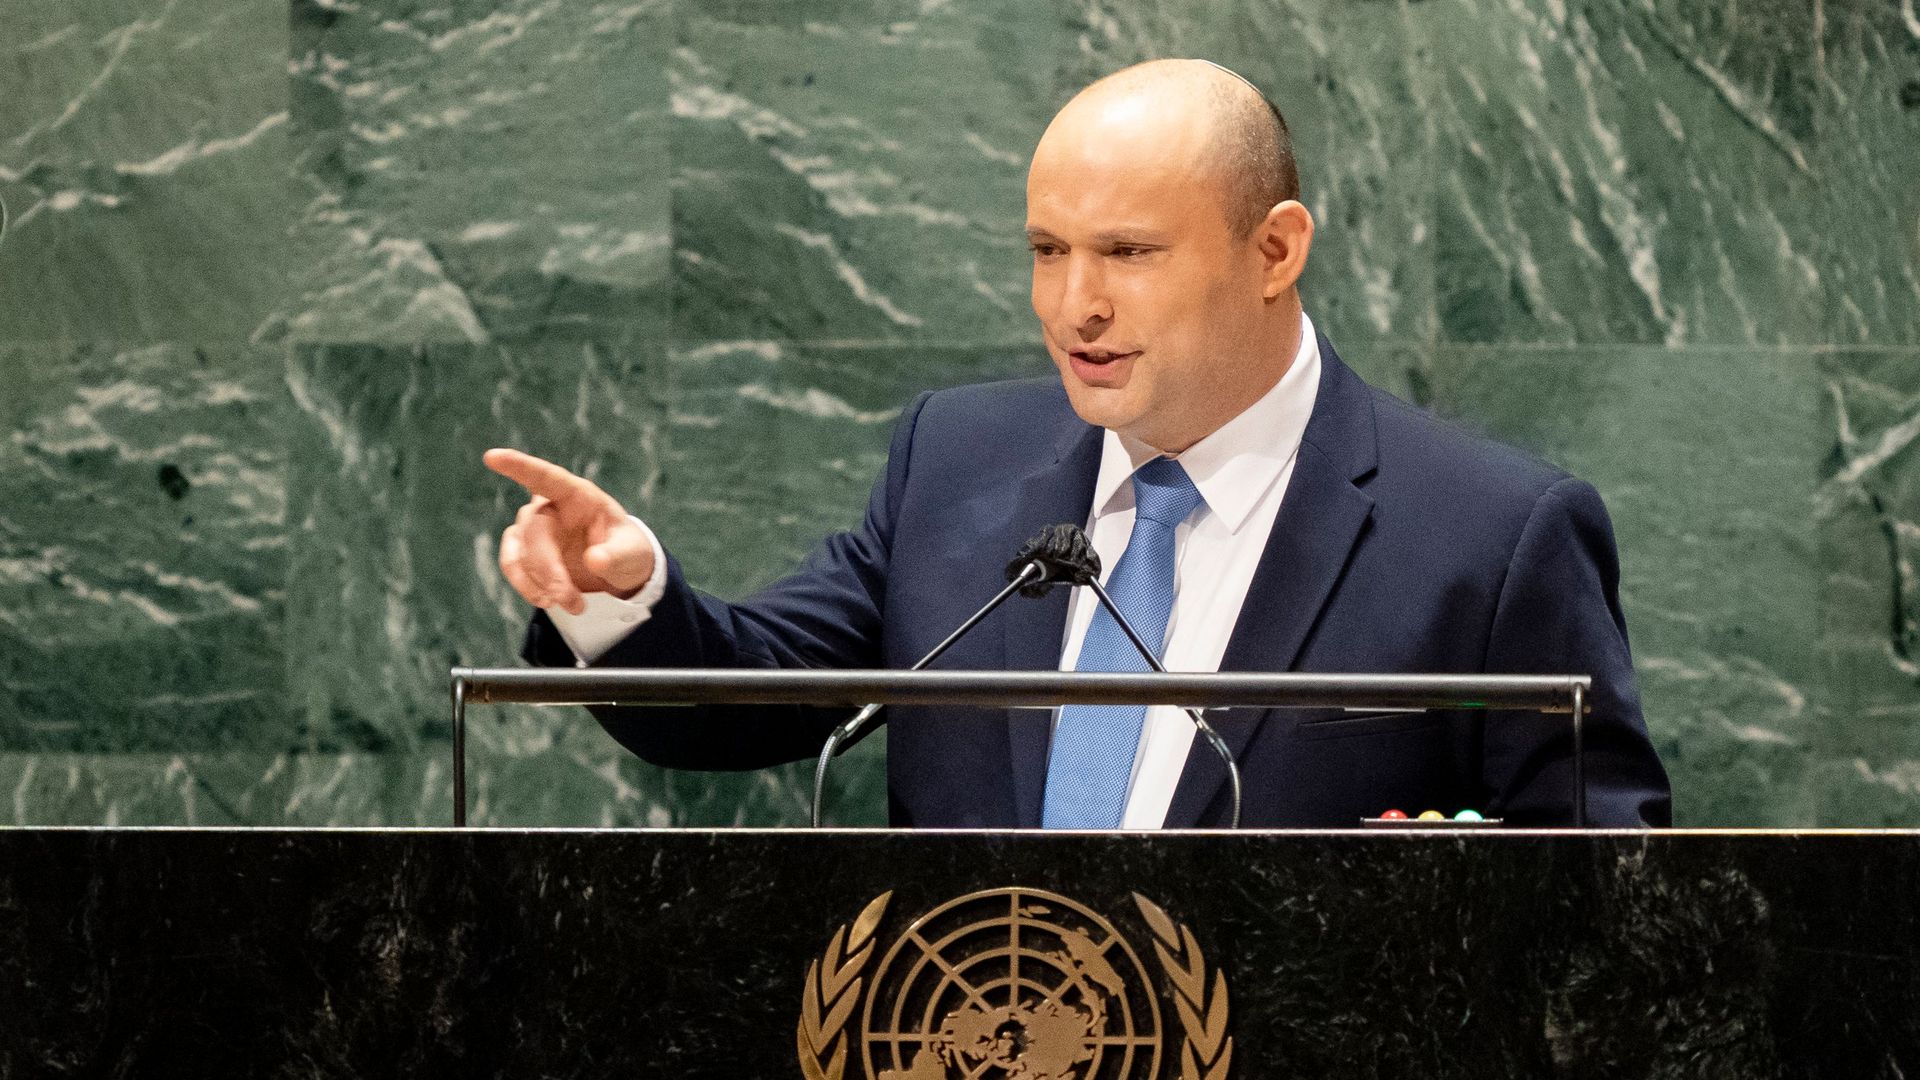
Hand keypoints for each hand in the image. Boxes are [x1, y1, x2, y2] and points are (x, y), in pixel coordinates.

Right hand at [484, 448, 654, 614]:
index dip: (519, 466)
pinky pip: (512, 565)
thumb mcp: (633, 553)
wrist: (616, 569)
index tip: (492, 457)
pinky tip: (546, 600)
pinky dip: (526, 586)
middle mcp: (549, 507)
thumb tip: (595, 560)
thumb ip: (617, 555)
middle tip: (573, 602)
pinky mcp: (523, 550)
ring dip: (538, 583)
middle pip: (534, 532)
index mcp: (578, 495)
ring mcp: (532, 528)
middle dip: (550, 571)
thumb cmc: (626, 550)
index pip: (545, 476)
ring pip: (519, 553)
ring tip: (572, 606)